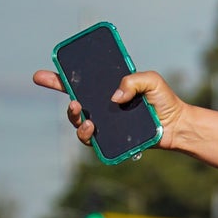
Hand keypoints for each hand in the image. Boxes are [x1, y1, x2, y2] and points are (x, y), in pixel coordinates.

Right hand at [32, 66, 184, 147]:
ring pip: (78, 123)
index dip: (56, 79)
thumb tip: (114, 97)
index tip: (40, 76)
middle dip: (66, 104)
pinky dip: (87, 136)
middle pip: (72, 104)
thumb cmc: (164, 101)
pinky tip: (93, 129)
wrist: (177, 125)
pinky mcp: (111, 139)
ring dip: (76, 121)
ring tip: (88, 119)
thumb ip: (133, 81)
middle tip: (75, 101)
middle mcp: (101, 106)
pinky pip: (91, 141)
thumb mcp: (151, 81)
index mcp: (106, 88)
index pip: (77, 82)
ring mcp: (105, 124)